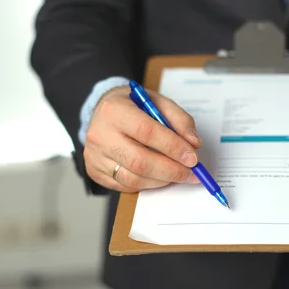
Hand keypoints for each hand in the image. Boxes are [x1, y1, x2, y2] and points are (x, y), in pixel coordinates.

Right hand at [83, 86, 201, 192]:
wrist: (102, 112)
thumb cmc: (133, 106)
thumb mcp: (157, 101)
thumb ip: (179, 119)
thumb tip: (193, 144)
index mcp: (114, 111)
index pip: (147, 132)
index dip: (173, 147)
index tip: (193, 158)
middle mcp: (100, 135)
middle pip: (140, 161)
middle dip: (171, 171)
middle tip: (191, 173)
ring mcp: (95, 156)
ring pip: (133, 179)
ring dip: (162, 180)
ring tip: (178, 174)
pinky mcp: (95, 171)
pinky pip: (125, 186)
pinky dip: (148, 184)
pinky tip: (159, 176)